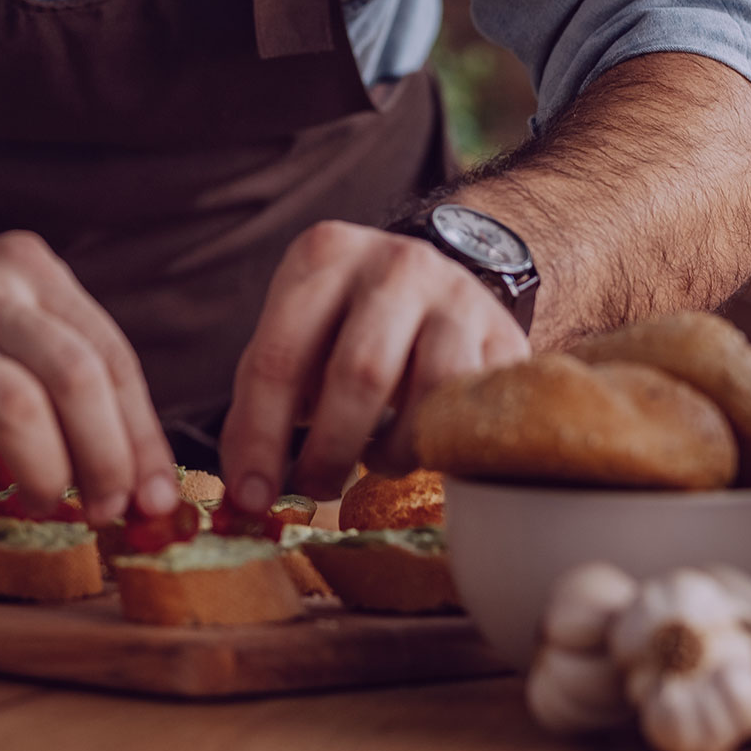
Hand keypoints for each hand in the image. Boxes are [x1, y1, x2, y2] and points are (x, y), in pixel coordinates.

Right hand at [0, 231, 181, 524]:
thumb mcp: (1, 332)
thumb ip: (62, 384)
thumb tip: (137, 481)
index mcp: (28, 269)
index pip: (109, 356)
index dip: (141, 436)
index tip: (153, 498)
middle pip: (74, 374)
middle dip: (105, 456)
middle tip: (104, 509)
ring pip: (16, 406)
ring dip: (44, 472)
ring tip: (41, 502)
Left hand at [218, 220, 530, 505]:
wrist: (435, 285)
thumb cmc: (345, 325)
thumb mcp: (295, 340)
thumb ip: (258, 407)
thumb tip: (245, 492)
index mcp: (324, 254)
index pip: (281, 356)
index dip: (262, 436)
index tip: (253, 496)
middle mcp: (396, 263)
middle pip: (360, 374)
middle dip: (330, 451)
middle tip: (315, 488)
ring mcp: (459, 294)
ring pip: (430, 396)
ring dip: (393, 450)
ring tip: (374, 457)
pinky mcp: (506, 333)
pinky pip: (475, 411)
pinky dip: (440, 447)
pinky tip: (418, 443)